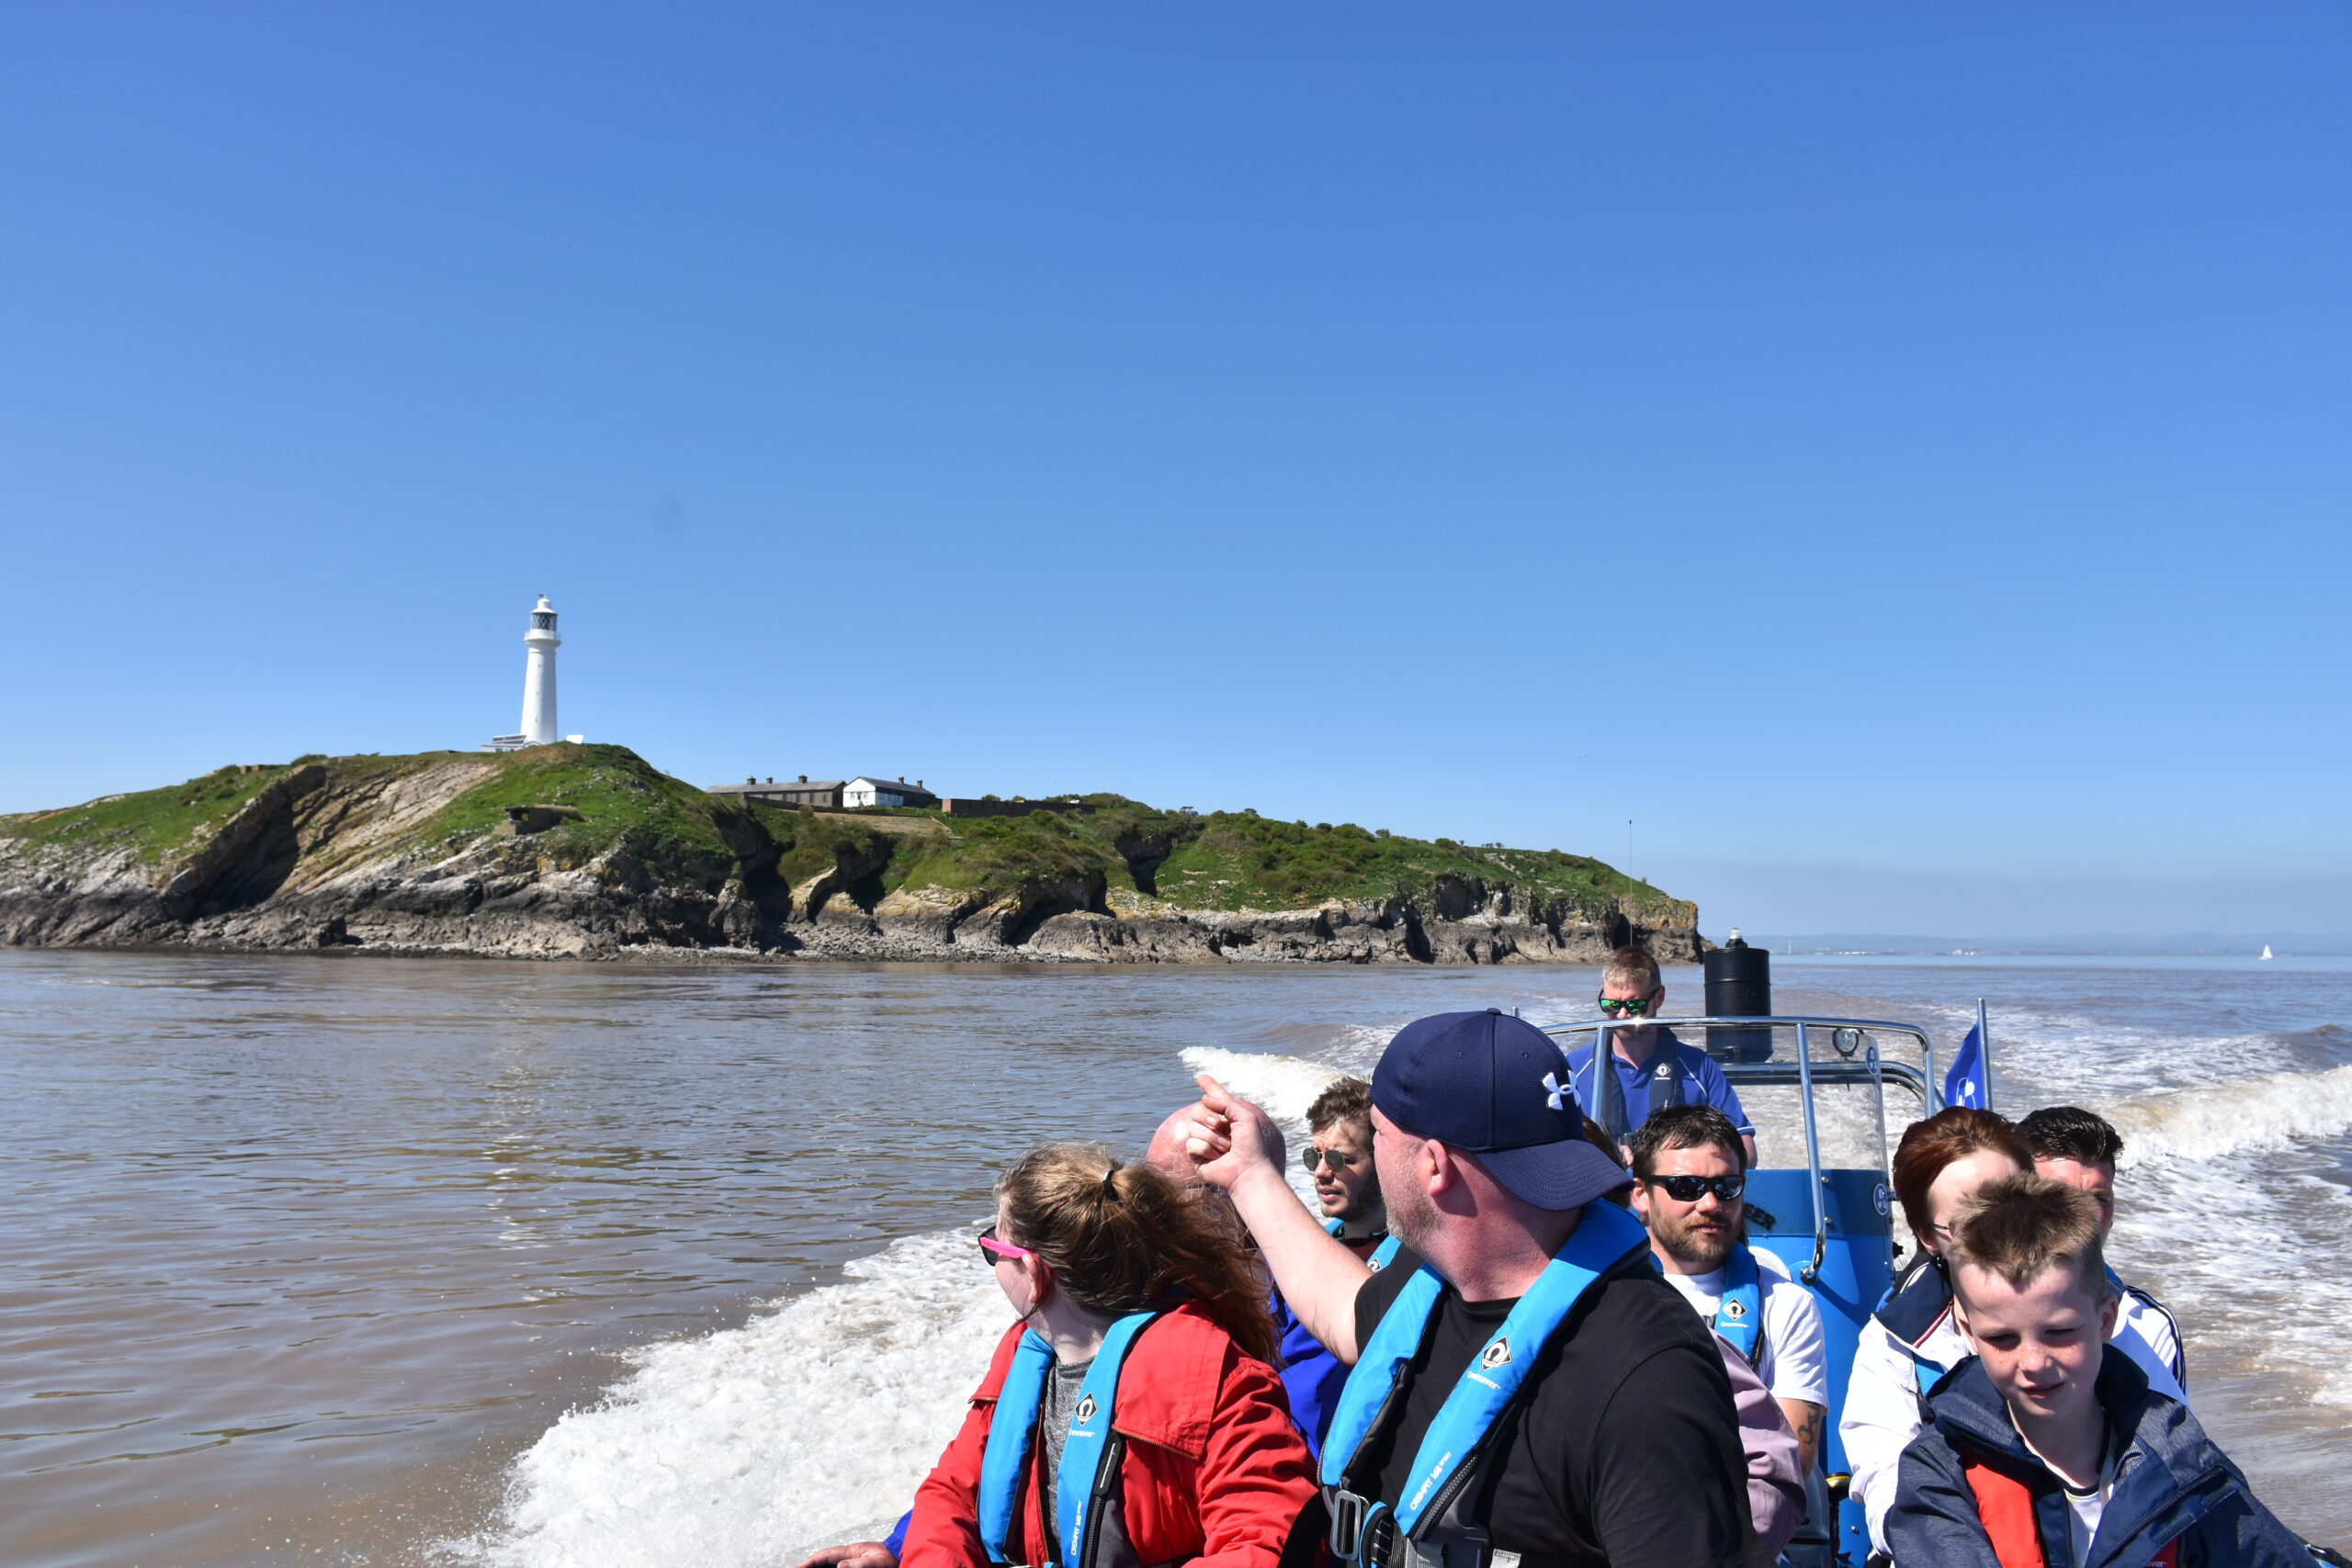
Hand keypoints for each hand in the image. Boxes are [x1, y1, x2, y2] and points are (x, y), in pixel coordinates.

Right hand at [793, 1543, 897, 1567]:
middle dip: (811, 1565)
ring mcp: (853, 1559)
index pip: (826, 1555)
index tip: (798, 1567)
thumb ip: (858, 1563)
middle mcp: (850, 1554)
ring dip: (819, 1567)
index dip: (811, 1561)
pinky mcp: (857, 1564)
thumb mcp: (875, 1562)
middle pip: (825, 1560)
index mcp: (851, 1551)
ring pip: (830, 1564)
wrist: (901, 1554)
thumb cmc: (890, 1558)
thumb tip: (839, 1565)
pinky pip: (838, 1566)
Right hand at [1181, 1073, 1286, 1189]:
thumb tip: (1205, 1098)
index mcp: (1227, 1117)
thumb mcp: (1245, 1117)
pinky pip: (1191, 1143)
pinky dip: (1206, 1149)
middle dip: (1207, 1116)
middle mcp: (1214, 1127)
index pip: (1215, 1099)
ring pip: (1192, 1127)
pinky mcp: (1196, 1155)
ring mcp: (1203, 1140)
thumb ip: (1226, 1103)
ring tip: (1225, 1148)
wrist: (1247, 1170)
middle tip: (1219, 1125)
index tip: (1201, 1077)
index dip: (1209, 1087)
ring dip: (1211, 1137)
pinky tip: (1216, 1157)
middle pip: (1196, 1110)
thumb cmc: (1252, 1145)